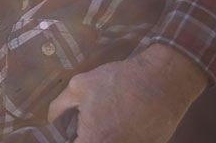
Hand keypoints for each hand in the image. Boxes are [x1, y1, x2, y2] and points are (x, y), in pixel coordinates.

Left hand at [48, 44, 207, 142]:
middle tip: (85, 125)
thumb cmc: (121, 81)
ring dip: (104, 136)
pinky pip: (128, 142)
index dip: (66, 139)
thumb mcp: (79, 86)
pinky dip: (122, 135)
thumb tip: (51, 120)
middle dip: (85, 136)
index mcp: (94, 142)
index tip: (68, 132)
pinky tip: (123, 121)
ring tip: (108, 119)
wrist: (165, 80)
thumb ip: (59, 107)